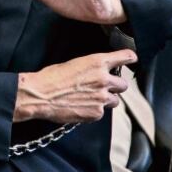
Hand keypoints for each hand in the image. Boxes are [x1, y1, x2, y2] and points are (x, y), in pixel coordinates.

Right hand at [13, 50, 136, 122]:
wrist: (40, 96)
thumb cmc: (51, 77)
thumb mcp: (74, 64)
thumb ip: (92, 68)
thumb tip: (98, 73)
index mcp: (97, 62)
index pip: (124, 57)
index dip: (129, 58)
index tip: (132, 59)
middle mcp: (103, 79)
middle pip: (123, 84)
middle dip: (115, 86)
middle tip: (104, 87)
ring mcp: (102, 98)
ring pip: (115, 100)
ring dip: (107, 99)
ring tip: (91, 99)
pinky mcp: (96, 113)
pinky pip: (102, 112)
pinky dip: (95, 110)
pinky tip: (82, 107)